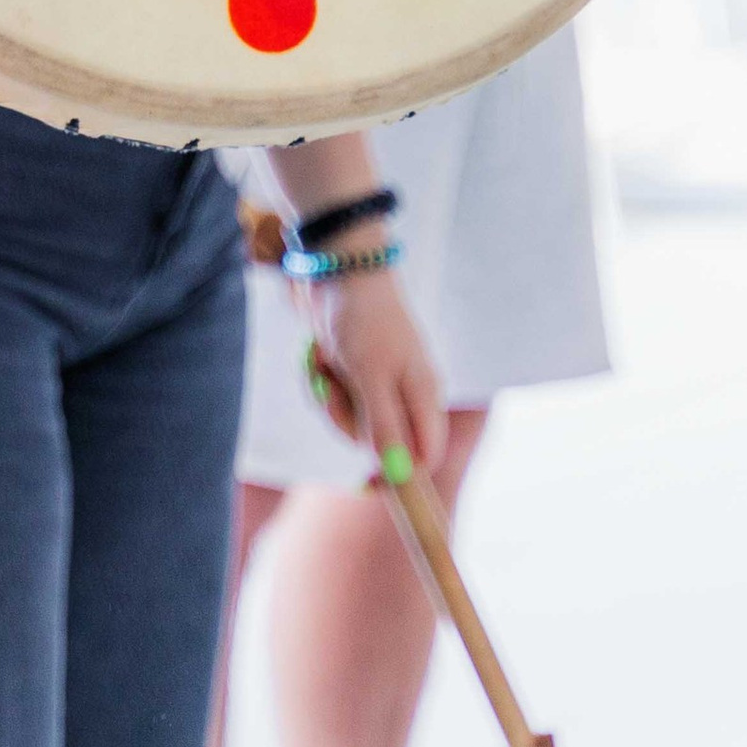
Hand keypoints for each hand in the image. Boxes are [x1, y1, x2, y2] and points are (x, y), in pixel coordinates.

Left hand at [305, 269, 447, 475]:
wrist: (336, 266)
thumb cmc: (360, 319)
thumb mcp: (371, 376)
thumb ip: (385, 426)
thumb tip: (401, 475)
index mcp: (424, 395)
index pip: (425, 456)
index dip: (401, 472)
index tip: (369, 481)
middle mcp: (407, 393)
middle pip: (381, 443)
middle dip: (349, 422)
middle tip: (337, 392)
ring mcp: (380, 383)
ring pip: (353, 421)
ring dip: (331, 399)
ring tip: (327, 365)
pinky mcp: (355, 374)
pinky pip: (337, 399)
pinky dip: (324, 383)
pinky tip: (321, 357)